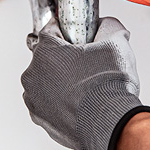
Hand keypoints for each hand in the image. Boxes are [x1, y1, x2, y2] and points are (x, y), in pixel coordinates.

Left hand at [21, 17, 149, 149]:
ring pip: (48, 81)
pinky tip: (83, 102)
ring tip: (88, 86)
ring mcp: (35, 100)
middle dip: (67, 57)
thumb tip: (107, 25)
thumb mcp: (116, 42)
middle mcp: (33, 75)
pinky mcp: (42, 121)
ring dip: (63, 80)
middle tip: (89, 63)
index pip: (52, 29)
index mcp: (46, 51)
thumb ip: (109, 26)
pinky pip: (50, 103)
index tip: (82, 36)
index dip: (71, 31)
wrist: (111, 123)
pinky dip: (63, 102)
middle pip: (48, 56)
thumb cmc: (109, 85)